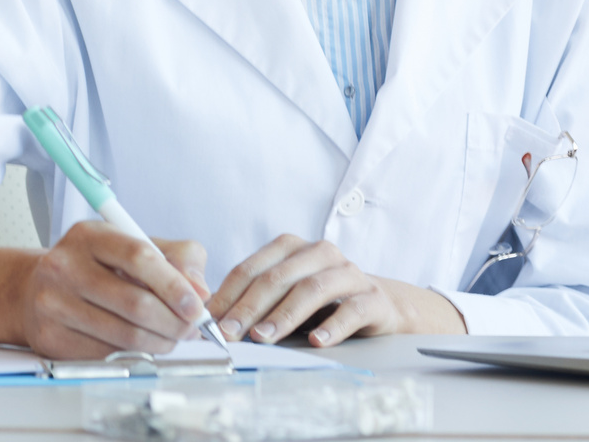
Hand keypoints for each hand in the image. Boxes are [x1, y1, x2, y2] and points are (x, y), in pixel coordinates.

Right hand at [16, 220, 210, 357]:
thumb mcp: (136, 245)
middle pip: (134, 302)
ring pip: (124, 334)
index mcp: (89, 235)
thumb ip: (178, 258)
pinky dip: (134, 353)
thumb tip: (200, 291)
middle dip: (174, 321)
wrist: (36, 288)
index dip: (174, 285)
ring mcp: (52, 303)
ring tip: (173, 338)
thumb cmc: (97, 265)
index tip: (196, 305)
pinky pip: (106, 354)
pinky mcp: (50, 337)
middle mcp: (64, 266)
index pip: (139, 257)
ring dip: (160, 342)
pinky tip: (143, 344)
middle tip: (191, 328)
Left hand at [207, 234, 465, 346]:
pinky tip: (317, 341)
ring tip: (264, 338)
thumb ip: (254, 301)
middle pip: (279, 277)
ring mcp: (349, 274)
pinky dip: (332, 326)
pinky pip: (351, 310)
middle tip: (231, 333)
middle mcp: (320, 253)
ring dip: (284, 315)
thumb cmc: (321, 301)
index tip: (210, 322)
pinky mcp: (372, 297)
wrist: (378, 304)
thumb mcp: (285, 294)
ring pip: (312, 289)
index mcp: (293, 248)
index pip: (253, 268)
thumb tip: (212, 321)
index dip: (229, 294)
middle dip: (250, 307)